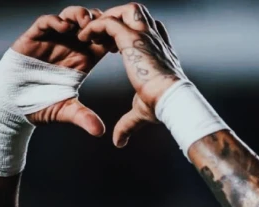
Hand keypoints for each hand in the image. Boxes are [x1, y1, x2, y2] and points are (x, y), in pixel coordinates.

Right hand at [12, 6, 112, 135]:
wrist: (12, 103)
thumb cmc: (40, 105)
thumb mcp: (65, 111)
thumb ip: (82, 117)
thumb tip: (99, 132)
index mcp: (82, 60)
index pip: (102, 42)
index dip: (111, 39)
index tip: (118, 43)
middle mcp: (69, 46)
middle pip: (89, 24)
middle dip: (99, 22)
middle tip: (105, 28)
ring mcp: (52, 39)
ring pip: (70, 17)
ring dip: (80, 16)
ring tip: (86, 24)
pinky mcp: (34, 36)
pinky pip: (46, 22)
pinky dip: (56, 20)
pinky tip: (64, 26)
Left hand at [77, 3, 185, 145]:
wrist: (173, 102)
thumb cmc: (164, 108)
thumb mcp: (142, 113)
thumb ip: (127, 123)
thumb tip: (118, 142)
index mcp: (161, 51)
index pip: (149, 30)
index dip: (132, 34)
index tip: (116, 48)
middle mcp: (155, 39)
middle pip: (137, 13)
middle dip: (119, 18)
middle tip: (103, 35)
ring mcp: (145, 36)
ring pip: (125, 10)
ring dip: (108, 17)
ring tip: (94, 32)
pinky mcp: (133, 39)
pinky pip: (109, 23)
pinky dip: (95, 27)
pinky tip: (85, 37)